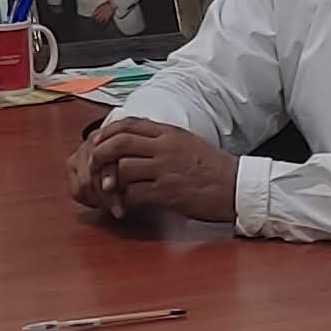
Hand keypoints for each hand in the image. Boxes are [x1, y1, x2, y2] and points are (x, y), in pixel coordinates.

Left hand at [70, 117, 236, 223]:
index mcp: (168, 133)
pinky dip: (124, 200)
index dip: (106, 134)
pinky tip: (124, 206)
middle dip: (99, 156)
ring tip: (108, 192)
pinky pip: (134, 193)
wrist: (237, 187)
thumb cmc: (213, 167)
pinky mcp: (168, 193)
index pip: (127, 124)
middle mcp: (164, 147)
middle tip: (93, 169)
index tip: (97, 145)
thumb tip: (134, 141)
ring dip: (110, 182)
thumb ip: (161, 139)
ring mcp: (165, 170)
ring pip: (123, 168)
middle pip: (118, 143)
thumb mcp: (186, 143)